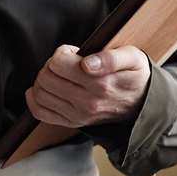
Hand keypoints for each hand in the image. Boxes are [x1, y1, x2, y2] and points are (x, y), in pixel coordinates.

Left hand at [26, 45, 149, 128]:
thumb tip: (87, 63)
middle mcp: (87, 102)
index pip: (58, 63)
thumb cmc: (133, 76)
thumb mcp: (132, 58)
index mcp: (100, 83)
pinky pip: (40, 112)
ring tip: (59, 75)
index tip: (73, 53)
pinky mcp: (71, 122)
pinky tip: (44, 88)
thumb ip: (111, 57)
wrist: (141, 104)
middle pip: (46, 77)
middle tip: (66, 63)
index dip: (62, 52)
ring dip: (44, 79)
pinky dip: (35, 98)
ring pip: (40, 93)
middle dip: (51, 64)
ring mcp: (78, 115)